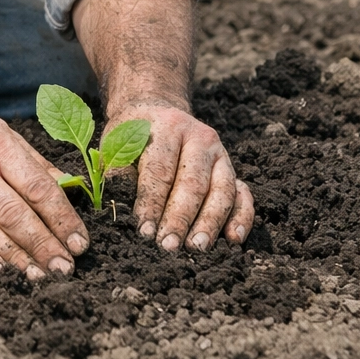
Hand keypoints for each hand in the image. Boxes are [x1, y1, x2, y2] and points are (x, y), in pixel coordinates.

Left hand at [107, 103, 253, 251]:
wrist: (156, 110)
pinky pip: (243, 194)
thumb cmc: (132, 136)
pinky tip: (234, 239)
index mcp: (168, 127)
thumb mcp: (116, 144)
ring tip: (196, 248)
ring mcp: (220, 154)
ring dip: (209, 223)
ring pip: (221, 191)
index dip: (151, 203)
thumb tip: (117, 210)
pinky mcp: (231, 169)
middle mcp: (199, 137)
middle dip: (180, 218)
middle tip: (168, 247)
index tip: (144, 232)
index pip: (160, 171)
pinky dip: (242, 216)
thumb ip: (118, 174)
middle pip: (193, 183)